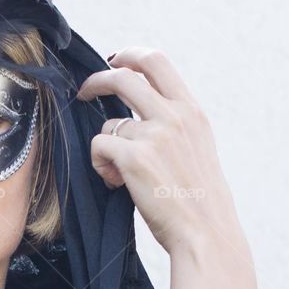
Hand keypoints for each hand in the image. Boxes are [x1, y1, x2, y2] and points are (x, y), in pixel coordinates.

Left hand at [76, 46, 240, 254]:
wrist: (205, 232)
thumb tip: (135, 116)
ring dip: (106, 148)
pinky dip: (99, 164)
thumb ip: (173, 125)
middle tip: (84, 93)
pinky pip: (99, 146)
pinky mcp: (134, 157)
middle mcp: (175, 116)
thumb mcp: (196, 148)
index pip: (158, 62)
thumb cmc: (197, 200)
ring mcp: (155, 134)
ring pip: (109, 124)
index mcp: (192, 111)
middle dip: (97, 80)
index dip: (129, 55)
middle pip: (125, 76)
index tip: (114, 61)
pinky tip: (116, 183)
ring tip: (120, 176)